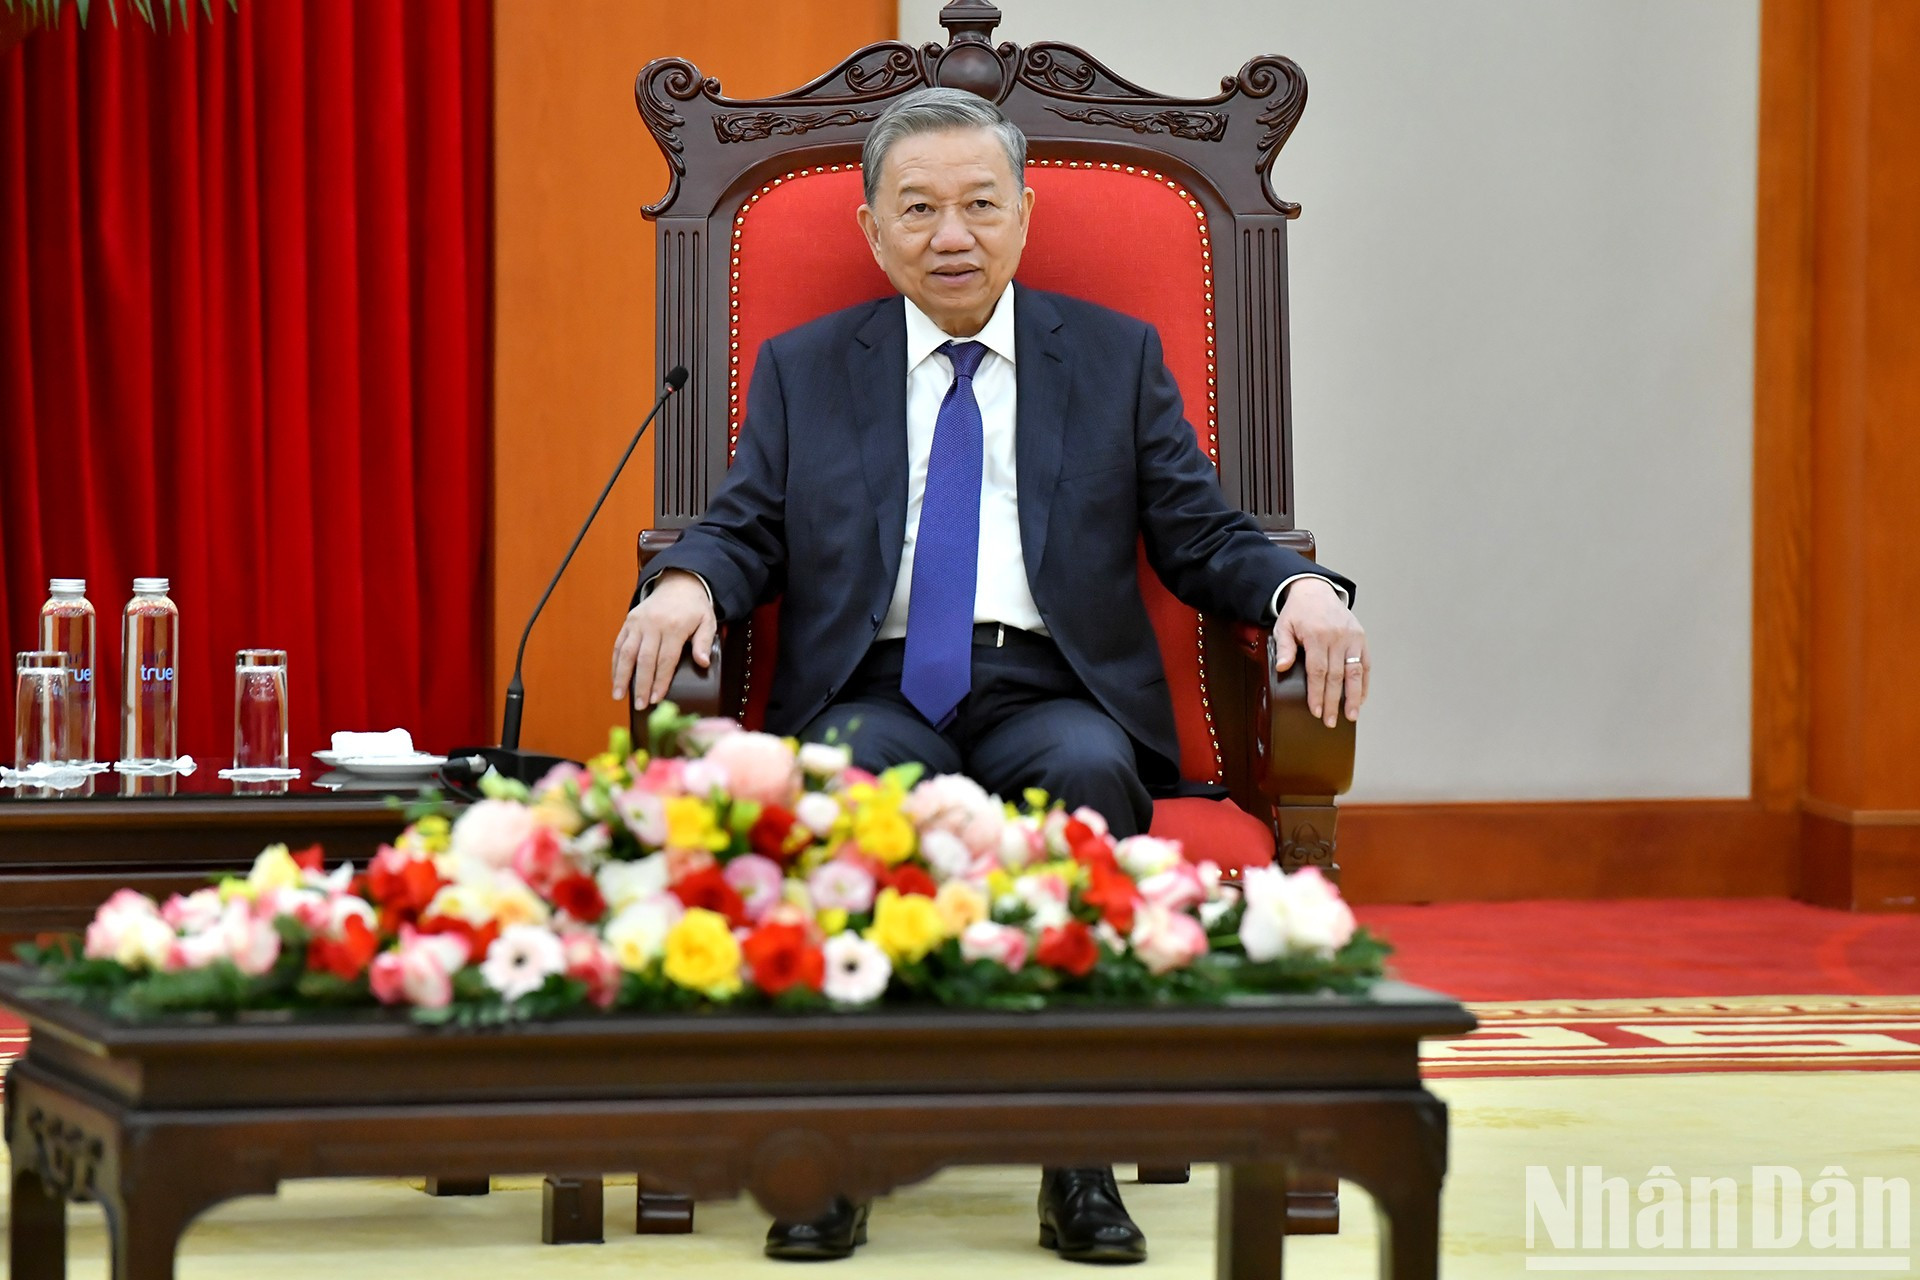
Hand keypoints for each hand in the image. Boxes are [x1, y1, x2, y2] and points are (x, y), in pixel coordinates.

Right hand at [611, 570, 717, 709]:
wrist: (679, 583)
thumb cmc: (695, 607)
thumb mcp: (707, 621)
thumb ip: (704, 642)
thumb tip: (703, 662)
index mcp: (675, 627)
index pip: (666, 660)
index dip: (660, 681)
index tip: (656, 699)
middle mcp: (654, 625)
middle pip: (645, 659)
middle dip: (641, 684)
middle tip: (640, 705)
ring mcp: (639, 622)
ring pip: (627, 652)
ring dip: (621, 676)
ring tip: (618, 696)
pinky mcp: (629, 621)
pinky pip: (619, 644)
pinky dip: (615, 663)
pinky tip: (615, 678)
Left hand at [1273, 577, 1367, 727]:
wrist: (1316, 591)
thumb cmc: (1298, 612)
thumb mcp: (1284, 626)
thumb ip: (1284, 647)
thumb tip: (1282, 666)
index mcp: (1317, 635)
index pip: (1318, 671)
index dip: (1317, 693)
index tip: (1316, 711)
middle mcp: (1337, 637)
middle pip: (1337, 676)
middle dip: (1333, 702)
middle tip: (1330, 721)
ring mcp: (1352, 638)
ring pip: (1354, 673)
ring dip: (1354, 697)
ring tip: (1351, 716)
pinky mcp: (1361, 638)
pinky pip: (1365, 664)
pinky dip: (1363, 683)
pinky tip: (1360, 699)